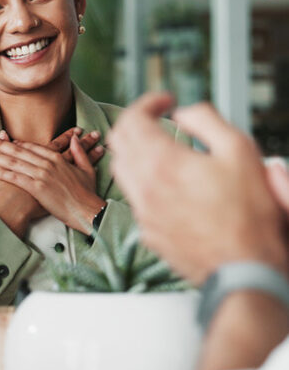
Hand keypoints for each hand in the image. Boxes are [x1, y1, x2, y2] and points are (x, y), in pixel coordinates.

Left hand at [0, 132, 104, 231]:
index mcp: (57, 158)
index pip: (33, 147)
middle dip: (1, 144)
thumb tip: (75, 138)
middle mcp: (47, 164)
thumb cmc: (87, 193)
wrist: (87, 211)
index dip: (17, 143)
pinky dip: (4, 174)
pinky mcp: (37, 188)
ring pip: (15, 163)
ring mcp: (41, 175)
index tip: (5, 139)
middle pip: (19, 152)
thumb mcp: (87, 169)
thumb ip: (79, 152)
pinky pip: (16, 179)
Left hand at [110, 93, 288, 284]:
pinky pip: (134, 198)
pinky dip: (143, 180)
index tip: (165, 101)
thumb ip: (207, 120)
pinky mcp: (148, 231)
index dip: (147, 102)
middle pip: (118, 142)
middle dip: (135, 122)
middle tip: (158, 119)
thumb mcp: (240, 151)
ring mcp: (142, 212)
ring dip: (135, 151)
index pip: (132, 119)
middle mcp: (143, 187)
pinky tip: (168, 183)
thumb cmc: (250, 214)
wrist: (245, 268)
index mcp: (161, 163)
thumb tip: (184, 112)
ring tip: (162, 147)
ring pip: (121, 170)